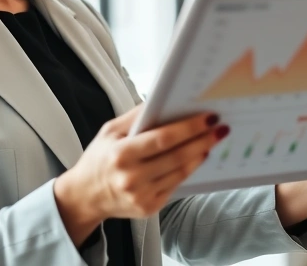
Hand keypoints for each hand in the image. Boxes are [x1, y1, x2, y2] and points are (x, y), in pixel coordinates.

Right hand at [53, 104, 229, 244]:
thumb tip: (163, 98)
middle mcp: (132, 177)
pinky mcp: (149, 208)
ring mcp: (141, 196)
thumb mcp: (109, 131)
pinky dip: (189, 170)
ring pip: (180, 172)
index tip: (208, 117)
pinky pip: (176, 186)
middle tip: (221, 128)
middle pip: (177, 156)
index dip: (188, 128)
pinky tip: (198, 157)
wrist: (85, 196)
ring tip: (212, 140)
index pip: (162, 139)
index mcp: (121, 154)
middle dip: (202, 140)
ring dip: (200, 154)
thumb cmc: (99, 159)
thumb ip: (135, 116)